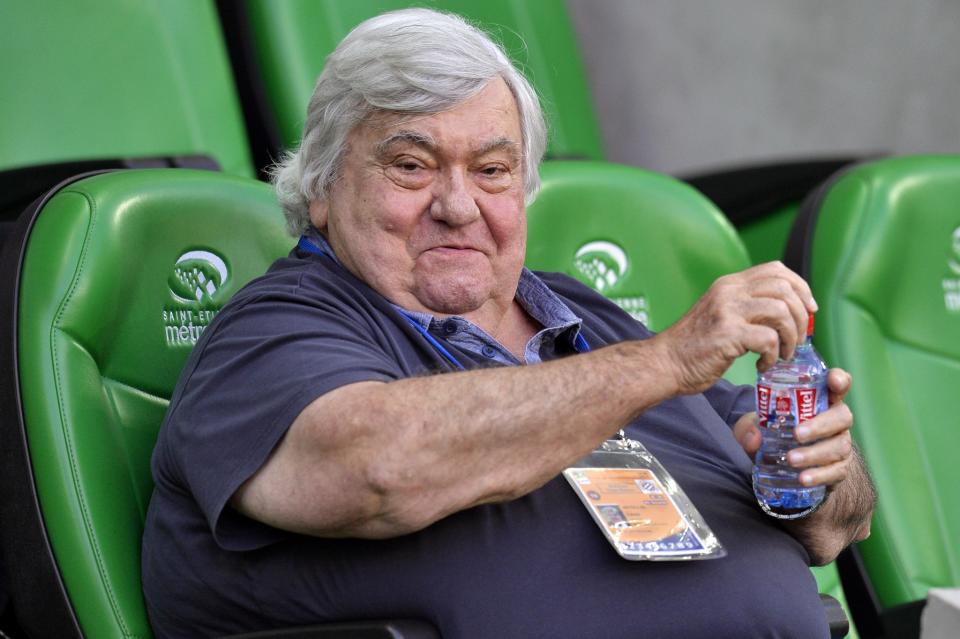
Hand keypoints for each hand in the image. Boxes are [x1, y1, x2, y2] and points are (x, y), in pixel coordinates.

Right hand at [656, 261, 817, 394]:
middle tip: (798, 338)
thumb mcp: (720, 314)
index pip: (776, 270)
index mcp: (728, 284)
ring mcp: (727, 311)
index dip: (801, 287)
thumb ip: (745, 307)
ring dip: (791, 337)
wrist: (664, 363)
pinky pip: (768, 339)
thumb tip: (784, 312)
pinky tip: (762, 365)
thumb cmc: (693, 347)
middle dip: (802, 316)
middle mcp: (728, 291)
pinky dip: (773, 356)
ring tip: (782, 354)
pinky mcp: (727, 334)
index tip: (809, 309)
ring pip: (782, 311)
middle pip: (784, 288)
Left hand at [734, 368, 854, 489]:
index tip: (833, 381)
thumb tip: (753, 437)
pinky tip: (803, 479)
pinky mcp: (839, 469)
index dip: (840, 380)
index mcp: (820, 401)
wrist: (787, 467)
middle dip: (820, 425)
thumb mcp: (756, 426)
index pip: (838, 385)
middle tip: (797, 434)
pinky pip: (836, 471)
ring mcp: (841, 444)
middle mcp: (836, 420)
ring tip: (791, 459)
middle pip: (842, 417)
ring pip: (839, 446)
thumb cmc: (775, 434)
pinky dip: (819, 475)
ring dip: (814, 453)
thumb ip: (749, 427)